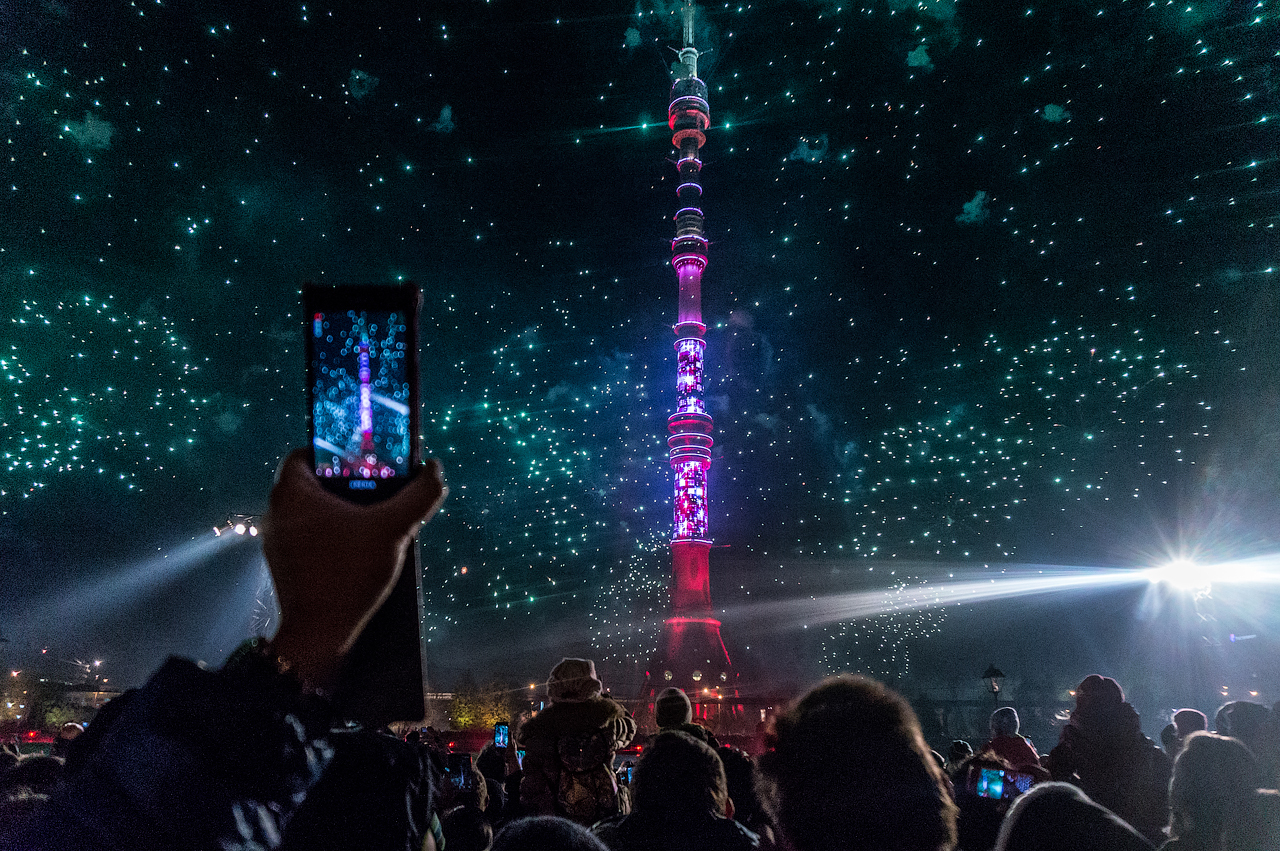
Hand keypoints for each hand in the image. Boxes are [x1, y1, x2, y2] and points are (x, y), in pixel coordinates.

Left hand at [261, 449, 446, 690]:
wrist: (319, 634)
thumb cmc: (349, 572)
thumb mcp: (392, 529)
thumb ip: (418, 496)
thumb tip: (435, 470)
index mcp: (291, 492)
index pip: (307, 452)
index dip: (338, 451)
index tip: (367, 460)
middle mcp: (276, 512)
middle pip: (314, 482)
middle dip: (348, 482)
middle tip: (380, 487)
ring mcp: (277, 541)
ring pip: (313, 511)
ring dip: (343, 511)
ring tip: (376, 519)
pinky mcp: (285, 566)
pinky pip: (310, 536)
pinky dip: (333, 535)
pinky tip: (361, 548)